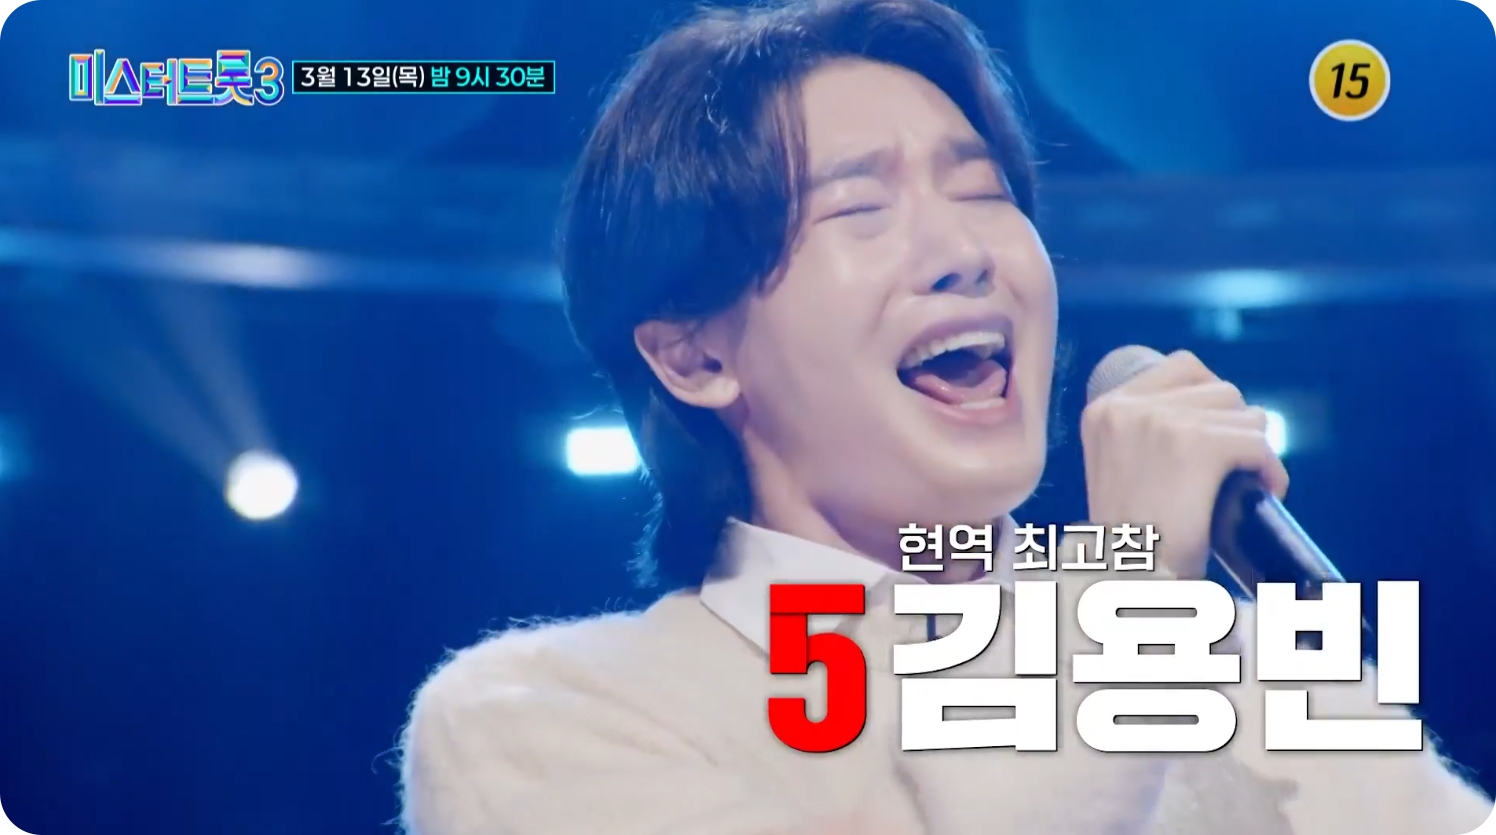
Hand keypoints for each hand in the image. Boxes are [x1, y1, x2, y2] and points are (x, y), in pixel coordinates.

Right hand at [1080, 350, 1287, 578]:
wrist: (1130, 583)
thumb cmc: (1134, 538)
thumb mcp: (1122, 467)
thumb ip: (1148, 430)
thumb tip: (1219, 400)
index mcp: (1103, 409)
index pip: (1183, 367)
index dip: (1213, 402)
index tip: (1216, 441)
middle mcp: (1125, 407)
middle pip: (1220, 388)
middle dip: (1237, 429)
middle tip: (1230, 472)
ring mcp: (1158, 422)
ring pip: (1244, 413)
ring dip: (1254, 449)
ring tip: (1243, 484)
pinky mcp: (1194, 446)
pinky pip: (1257, 443)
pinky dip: (1271, 470)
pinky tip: (1266, 492)